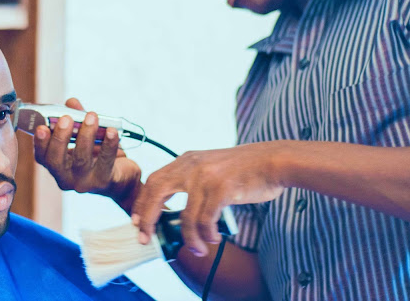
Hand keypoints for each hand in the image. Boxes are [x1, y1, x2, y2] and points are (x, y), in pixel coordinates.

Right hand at [33, 98, 142, 211]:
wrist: (122, 175)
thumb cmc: (98, 153)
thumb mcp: (84, 135)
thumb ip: (76, 118)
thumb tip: (71, 102)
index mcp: (56, 166)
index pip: (42, 157)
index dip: (39, 143)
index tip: (41, 127)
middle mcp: (66, 178)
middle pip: (56, 161)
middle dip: (60, 138)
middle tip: (66, 118)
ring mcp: (84, 182)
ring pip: (81, 159)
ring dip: (86, 135)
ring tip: (91, 116)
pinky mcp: (104, 181)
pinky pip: (105, 161)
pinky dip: (108, 144)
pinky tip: (111, 131)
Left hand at [132, 142, 284, 256]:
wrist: (273, 161)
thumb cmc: (245, 170)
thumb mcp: (212, 169)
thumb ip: (194, 183)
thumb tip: (181, 215)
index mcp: (187, 160)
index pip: (154, 180)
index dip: (142, 201)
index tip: (136, 220)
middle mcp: (192, 165)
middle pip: (157, 192)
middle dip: (147, 217)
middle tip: (145, 237)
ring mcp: (206, 177)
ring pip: (186, 216)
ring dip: (189, 238)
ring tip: (197, 249)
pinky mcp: (221, 189)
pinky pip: (206, 220)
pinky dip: (207, 234)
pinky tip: (213, 237)